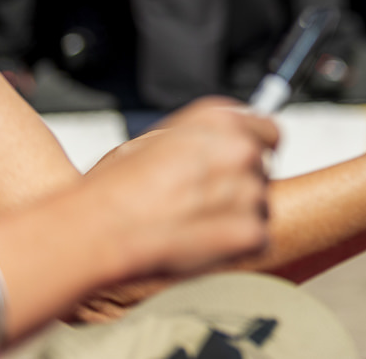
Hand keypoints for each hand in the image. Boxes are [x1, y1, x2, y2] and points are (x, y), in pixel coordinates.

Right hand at [82, 98, 276, 278]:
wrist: (96, 232)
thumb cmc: (113, 189)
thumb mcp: (153, 138)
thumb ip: (198, 136)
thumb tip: (220, 139)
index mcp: (219, 118)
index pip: (269, 132)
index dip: (253, 152)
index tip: (235, 168)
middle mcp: (240, 147)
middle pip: (264, 171)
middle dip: (240, 187)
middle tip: (200, 203)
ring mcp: (249, 189)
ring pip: (261, 207)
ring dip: (237, 218)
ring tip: (192, 225)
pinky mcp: (250, 230)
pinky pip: (257, 239)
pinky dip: (235, 247)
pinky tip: (200, 244)